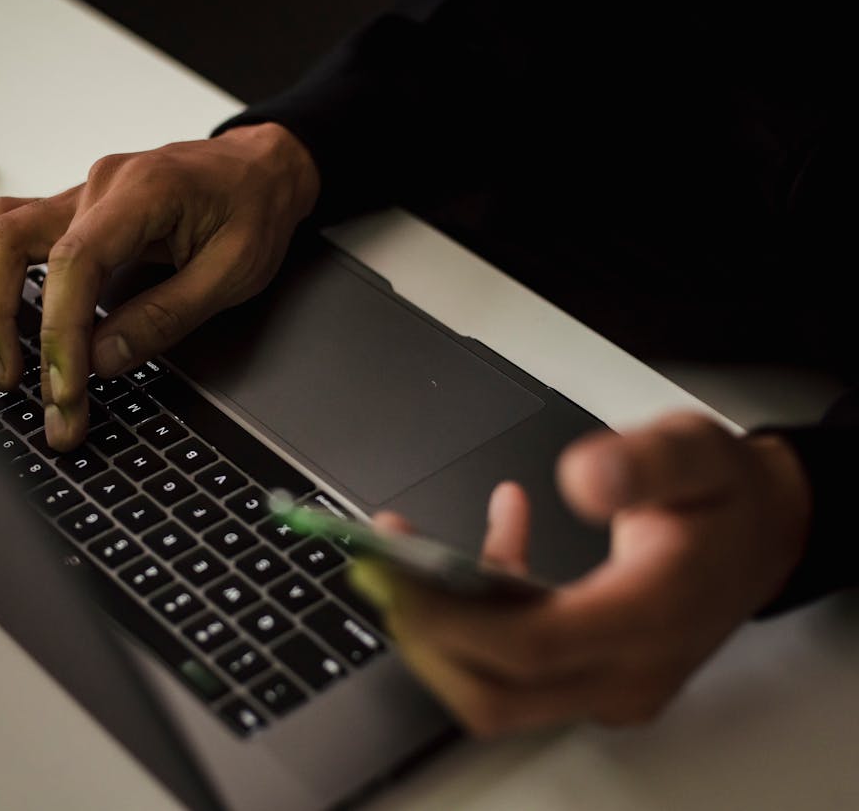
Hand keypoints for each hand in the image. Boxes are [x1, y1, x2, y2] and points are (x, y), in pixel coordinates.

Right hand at [0, 123, 318, 449]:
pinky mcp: (75, 209)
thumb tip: (101, 359)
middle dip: (1, 320)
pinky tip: (7, 317)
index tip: (64, 390)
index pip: (75, 263)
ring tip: (3, 361)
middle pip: (11, 240)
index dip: (61, 333)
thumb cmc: (255, 209)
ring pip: (0, 233)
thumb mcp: (233, 273)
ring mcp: (81, 193)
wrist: (260, 168)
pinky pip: (12, 232)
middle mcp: (99, 185)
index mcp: (145, 191)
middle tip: (14, 384)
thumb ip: (165, 317)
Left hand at [349, 412, 811, 736]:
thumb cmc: (726, 499)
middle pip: (496, 689)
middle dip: (422, 632)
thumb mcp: (694, 453)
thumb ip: (641, 463)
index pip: (528, 648)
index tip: (394, 570)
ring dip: (440, 626)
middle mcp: (628, 671)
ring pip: (496, 690)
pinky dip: (479, 615)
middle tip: (379, 566)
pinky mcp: (594, 681)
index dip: (449, 617)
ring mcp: (610, 686)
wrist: (764, 537)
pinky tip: (489, 542)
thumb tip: (582, 479)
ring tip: (408, 548)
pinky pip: (514, 670)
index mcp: (650, 616)